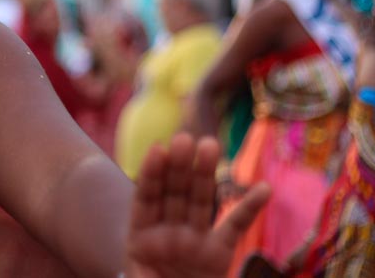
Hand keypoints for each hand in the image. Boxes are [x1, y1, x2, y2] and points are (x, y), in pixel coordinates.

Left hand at [126, 133, 269, 277]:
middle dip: (179, 166)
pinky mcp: (219, 252)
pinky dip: (249, 208)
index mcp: (142, 235)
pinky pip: (234, 226)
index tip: (158, 149)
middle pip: (174, 193)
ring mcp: (194, 239)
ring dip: (205, 173)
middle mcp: (168, 231)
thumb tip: (138, 262)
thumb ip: (140, 268)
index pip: (146, 198)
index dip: (151, 174)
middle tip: (185, 139)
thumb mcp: (139, 277)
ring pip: (201, 201)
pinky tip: (263, 188)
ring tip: (210, 145)